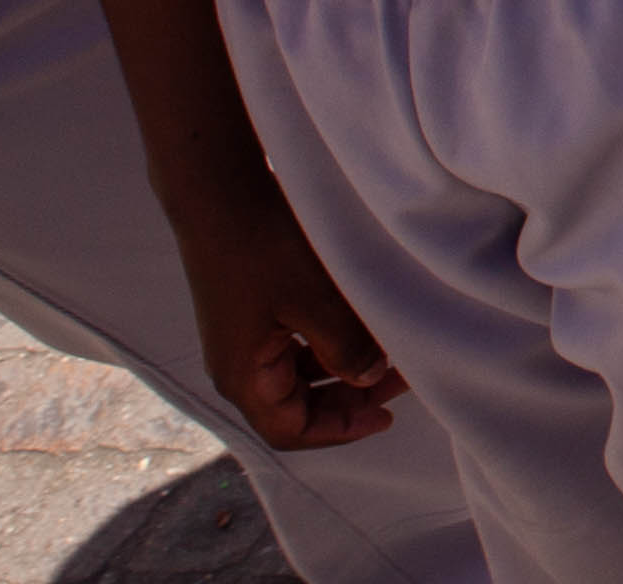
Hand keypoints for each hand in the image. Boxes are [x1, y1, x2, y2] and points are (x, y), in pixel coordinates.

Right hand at [173, 194, 407, 451]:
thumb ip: (347, 347)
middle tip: (402, 378)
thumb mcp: (317, 301)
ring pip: (298, 375)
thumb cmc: (264, 248)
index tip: (388, 417)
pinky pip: (292, 346)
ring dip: (342, 370)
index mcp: (244, 377)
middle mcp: (236, 366)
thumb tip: (370, 378)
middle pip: (296, 407)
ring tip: (392, 353)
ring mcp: (241, 338)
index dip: (341, 431)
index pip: (291, 431)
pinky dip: (327, 346)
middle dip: (350, 399)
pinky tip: (360, 328)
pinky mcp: (248, 312)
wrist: (220, 192)